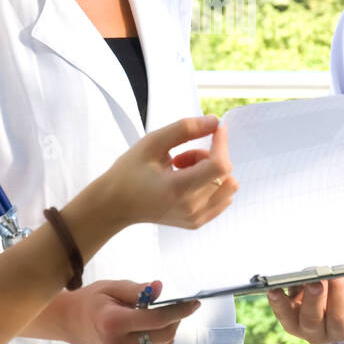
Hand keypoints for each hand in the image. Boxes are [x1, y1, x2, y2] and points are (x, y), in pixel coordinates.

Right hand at [60, 279, 200, 343]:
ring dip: (168, 327)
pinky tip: (149, 328)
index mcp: (112, 323)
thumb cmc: (95, 301)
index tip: (194, 302)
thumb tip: (160, 287)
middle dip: (175, 317)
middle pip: (164, 333)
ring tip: (154, 314)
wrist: (76, 323)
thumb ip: (137, 289)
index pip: (155, 319)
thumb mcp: (112, 287)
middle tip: (177, 304)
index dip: (179, 310)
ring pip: (164, 342)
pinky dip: (161, 337)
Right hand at [96, 115, 237, 229]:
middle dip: (211, 156)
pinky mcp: (197, 222)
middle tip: (181, 156)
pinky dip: (211, 184)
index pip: (220, 165)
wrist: (115, 205)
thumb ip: (185, 129)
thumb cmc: (129, 172)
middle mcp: (191, 208)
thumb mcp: (152, 142)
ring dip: (212, 171)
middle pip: (225, 173)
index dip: (222, 142)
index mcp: (178, 189)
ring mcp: (196, 218)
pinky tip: (188, 181)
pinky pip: (223, 198)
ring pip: (228, 186)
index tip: (214, 129)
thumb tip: (215, 121)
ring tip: (184, 170)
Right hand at [265, 275, 343, 343]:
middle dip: (312, 300)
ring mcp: (338, 332)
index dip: (278, 304)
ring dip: (336, 293)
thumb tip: (302, 271)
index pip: (284, 316)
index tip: (273, 289)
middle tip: (313, 282)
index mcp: (296, 321)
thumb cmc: (324, 286)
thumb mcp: (308, 283)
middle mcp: (315, 331)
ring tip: (336, 274)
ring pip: (337, 318)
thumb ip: (301, 280)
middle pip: (311, 321)